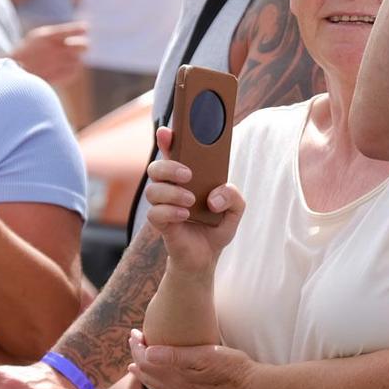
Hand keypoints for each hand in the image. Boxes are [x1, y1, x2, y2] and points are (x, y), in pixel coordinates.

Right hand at [10, 22, 87, 86]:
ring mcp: (56, 65)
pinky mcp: (57, 77)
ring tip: (66, 59)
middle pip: (82, 46)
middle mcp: (53, 50)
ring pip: (78, 60)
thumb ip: (57, 34)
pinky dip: (72, 69)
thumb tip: (83, 30)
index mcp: (47, 36)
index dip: (81, 29)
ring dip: (75, 58)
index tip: (85, 28)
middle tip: (80, 47)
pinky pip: (74, 72)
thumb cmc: (27, 52)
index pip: (72, 30)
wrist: (12, 72)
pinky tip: (64, 67)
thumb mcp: (38, 36)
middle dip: (82, 45)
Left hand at [129, 328, 256, 388]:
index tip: (134, 333)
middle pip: (148, 374)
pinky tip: (163, 388)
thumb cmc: (232, 366)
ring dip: (145, 374)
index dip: (137, 347)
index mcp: (177, 377)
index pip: (146, 362)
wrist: (252, 387)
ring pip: (157, 387)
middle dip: (137, 357)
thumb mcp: (206, 355)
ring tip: (137, 365)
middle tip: (133, 341)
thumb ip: (175, 356)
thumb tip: (148, 353)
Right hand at [143, 127, 243, 273]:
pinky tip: (184, 215)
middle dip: (169, 167)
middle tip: (188, 175)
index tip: (167, 132)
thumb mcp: (235, 209)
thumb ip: (233, 195)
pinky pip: (154, 213)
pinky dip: (169, 212)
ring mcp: (163, 206)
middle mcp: (170, 188)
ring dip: (172, 193)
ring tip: (190, 201)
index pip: (171, 152)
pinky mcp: (160, 224)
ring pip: (152, 190)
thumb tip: (214, 197)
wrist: (206, 257)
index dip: (166, 140)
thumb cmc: (216, 226)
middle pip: (155, 168)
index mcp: (186, 177)